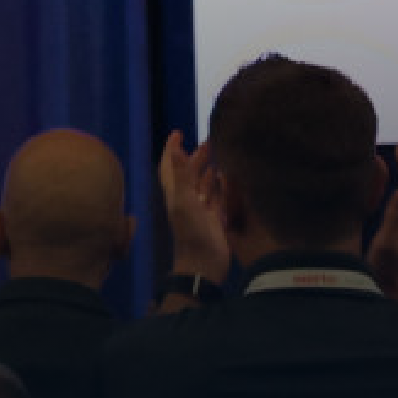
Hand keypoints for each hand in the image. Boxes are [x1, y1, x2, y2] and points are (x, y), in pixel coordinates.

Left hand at [161, 132, 231, 280]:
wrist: (203, 264)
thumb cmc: (191, 233)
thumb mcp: (184, 202)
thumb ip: (180, 175)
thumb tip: (173, 149)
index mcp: (175, 194)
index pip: (170, 166)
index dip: (172, 149)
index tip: (178, 133)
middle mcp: (186, 200)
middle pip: (188, 173)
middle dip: (195, 156)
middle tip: (208, 141)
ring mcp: (200, 210)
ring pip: (202, 184)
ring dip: (207, 169)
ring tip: (219, 154)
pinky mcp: (214, 218)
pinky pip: (216, 197)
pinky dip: (219, 185)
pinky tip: (227, 178)